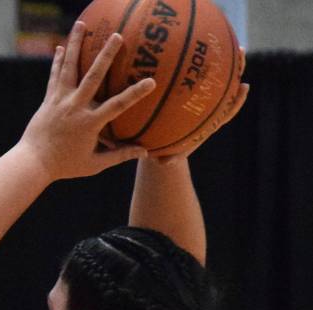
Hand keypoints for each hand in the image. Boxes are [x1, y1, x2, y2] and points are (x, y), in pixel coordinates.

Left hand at [19, 22, 154, 180]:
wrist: (33, 163)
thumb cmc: (65, 166)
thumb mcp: (94, 164)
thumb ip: (119, 156)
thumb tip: (144, 152)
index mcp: (89, 124)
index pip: (117, 106)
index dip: (135, 94)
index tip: (151, 81)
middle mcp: (75, 107)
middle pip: (93, 76)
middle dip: (106, 55)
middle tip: (117, 36)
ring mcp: (60, 101)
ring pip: (69, 67)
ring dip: (75, 44)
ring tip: (81, 24)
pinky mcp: (49, 99)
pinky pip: (55, 76)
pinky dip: (58, 61)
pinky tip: (61, 47)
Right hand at [156, 49, 248, 163]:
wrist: (166, 142)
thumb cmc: (166, 148)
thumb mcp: (165, 154)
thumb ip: (167, 158)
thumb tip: (164, 164)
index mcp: (209, 123)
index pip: (227, 112)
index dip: (237, 101)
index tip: (244, 88)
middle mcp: (211, 109)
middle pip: (228, 89)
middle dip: (236, 73)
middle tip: (241, 58)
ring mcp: (204, 97)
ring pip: (220, 78)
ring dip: (229, 63)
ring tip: (236, 46)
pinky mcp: (194, 90)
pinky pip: (204, 72)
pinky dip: (208, 61)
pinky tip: (208, 45)